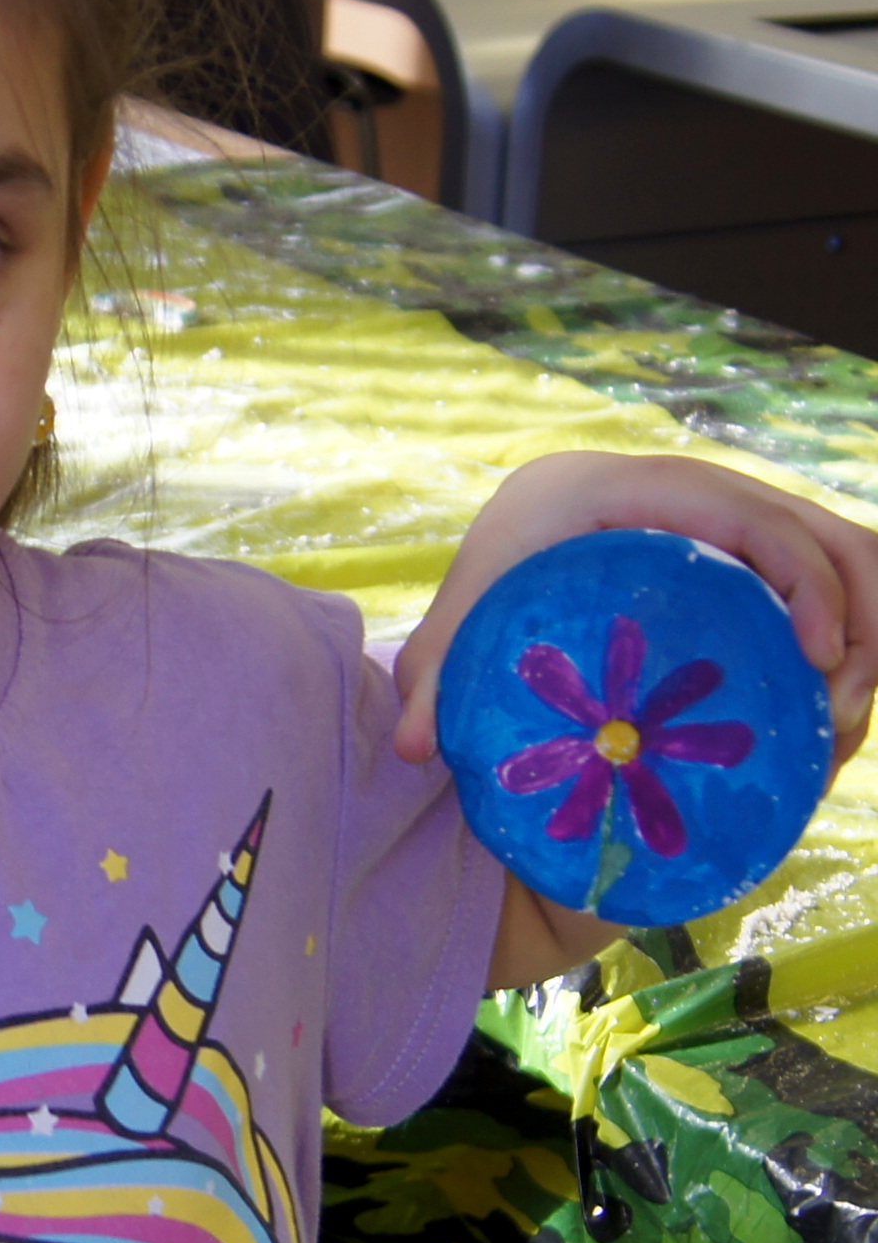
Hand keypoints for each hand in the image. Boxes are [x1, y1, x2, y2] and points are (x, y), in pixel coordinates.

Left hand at [394, 452, 877, 772]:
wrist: (518, 523)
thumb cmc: (492, 570)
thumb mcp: (459, 623)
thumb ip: (433, 680)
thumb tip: (410, 753)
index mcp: (633, 489)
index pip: (749, 515)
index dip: (803, 578)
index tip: (817, 655)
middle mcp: (700, 489)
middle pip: (823, 533)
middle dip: (860, 620)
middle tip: (839, 713)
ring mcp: (740, 512)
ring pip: (844, 551)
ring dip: (869, 629)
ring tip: (840, 723)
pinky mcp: (761, 546)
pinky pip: (833, 577)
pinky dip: (853, 631)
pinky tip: (833, 710)